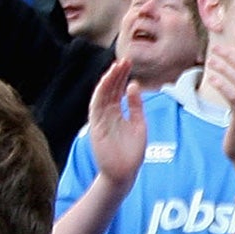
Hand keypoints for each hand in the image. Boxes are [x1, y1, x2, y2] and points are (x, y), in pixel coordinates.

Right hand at [87, 58, 146, 189]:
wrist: (124, 173)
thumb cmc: (131, 151)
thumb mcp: (138, 124)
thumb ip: (135, 106)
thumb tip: (134, 85)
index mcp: (117, 113)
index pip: (118, 90)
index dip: (122, 76)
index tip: (128, 63)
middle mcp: (107, 114)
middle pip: (110, 90)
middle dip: (116, 75)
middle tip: (124, 60)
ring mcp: (101, 120)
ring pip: (102, 96)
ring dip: (108, 81)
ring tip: (115, 67)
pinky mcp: (96, 127)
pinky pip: (96, 108)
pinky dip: (100, 95)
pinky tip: (105, 83)